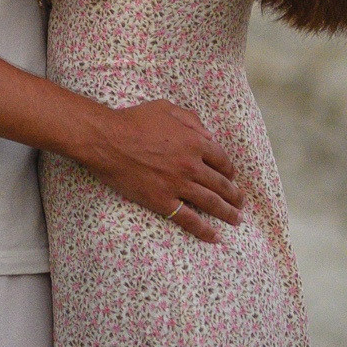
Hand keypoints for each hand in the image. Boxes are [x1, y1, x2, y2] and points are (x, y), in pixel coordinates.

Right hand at [75, 100, 246, 242]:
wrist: (105, 140)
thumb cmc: (132, 120)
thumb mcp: (165, 108)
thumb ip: (190, 119)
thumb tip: (210, 134)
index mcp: (195, 142)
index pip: (223, 161)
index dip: (230, 171)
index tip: (231, 178)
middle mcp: (192, 165)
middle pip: (222, 185)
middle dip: (235, 195)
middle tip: (240, 203)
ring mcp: (178, 185)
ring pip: (211, 203)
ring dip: (227, 213)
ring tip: (236, 220)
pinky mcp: (162, 201)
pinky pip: (188, 219)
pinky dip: (204, 230)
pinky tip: (215, 237)